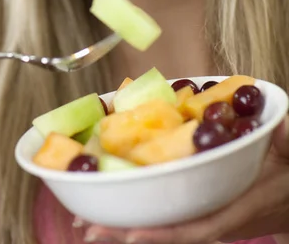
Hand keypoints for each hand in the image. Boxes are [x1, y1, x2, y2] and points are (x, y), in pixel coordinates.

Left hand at [81, 116, 288, 242]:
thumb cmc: (288, 175)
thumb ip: (285, 137)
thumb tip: (282, 121)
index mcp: (237, 206)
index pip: (199, 226)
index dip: (164, 234)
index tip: (130, 234)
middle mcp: (216, 217)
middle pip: (169, 232)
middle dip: (126, 233)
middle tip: (87, 228)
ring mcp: (205, 216)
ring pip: (162, 226)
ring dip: (124, 225)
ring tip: (86, 221)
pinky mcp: (199, 210)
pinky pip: (165, 216)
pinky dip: (138, 214)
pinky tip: (112, 210)